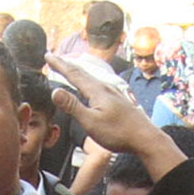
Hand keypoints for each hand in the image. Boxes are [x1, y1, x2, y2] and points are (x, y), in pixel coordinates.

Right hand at [42, 47, 171, 166]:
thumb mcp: (91, 122)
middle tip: (53, 58)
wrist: (146, 138)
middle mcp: (105, 87)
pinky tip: (90, 87)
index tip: (47, 56)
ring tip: (68, 69)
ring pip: (91, 78)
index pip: (73, 74)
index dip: (59, 64)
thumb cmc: (118, 133)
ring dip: (77, 72)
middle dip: (66, 65)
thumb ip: (73, 106)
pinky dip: (87, 81)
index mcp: (97, 91)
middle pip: (82, 73)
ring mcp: (113, 92)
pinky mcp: (118, 99)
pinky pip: (98, 84)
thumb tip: (55, 91)